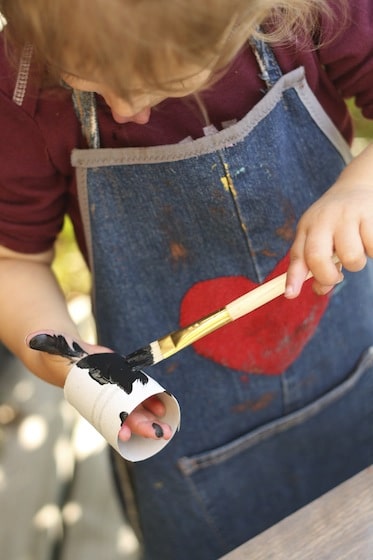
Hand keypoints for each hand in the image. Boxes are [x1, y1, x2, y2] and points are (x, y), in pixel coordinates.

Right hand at [27, 330, 172, 441]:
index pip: (105, 416)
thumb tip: (32, 338)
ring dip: (152, 419)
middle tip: (160, 433)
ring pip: (136, 411)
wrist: (68, 356)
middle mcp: (104, 400)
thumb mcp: (51, 349)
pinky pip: (140, 396)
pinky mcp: (123, 384)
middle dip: (143, 426)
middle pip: (126, 417)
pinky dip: (152, 401)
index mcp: (90, 397)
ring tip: (167, 428)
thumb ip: (46, 345)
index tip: (124, 434)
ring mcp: (115, 394)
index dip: (115, 425)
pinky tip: (162, 406)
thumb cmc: (57, 355)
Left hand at [285, 180, 372, 297]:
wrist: (359, 185)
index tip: (290, 295)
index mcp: (307, 227)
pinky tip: (370, 239)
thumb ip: (315, 263)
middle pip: (317, 257)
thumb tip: (320, 289)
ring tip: (358, 249)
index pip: (297, 255)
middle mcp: (323, 220)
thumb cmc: (337, 222)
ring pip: (351, 258)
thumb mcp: (320, 237)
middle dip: (327, 276)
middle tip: (337, 277)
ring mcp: (347, 216)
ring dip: (357, 264)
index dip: (293, 277)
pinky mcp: (370, 215)